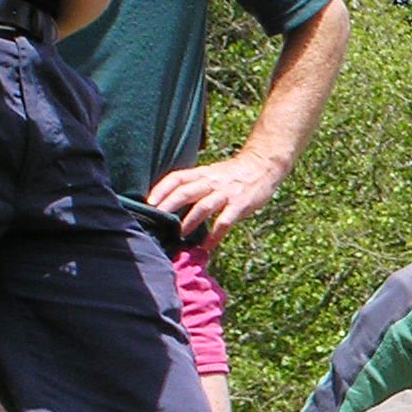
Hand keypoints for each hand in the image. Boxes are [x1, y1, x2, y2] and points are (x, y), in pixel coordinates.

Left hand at [145, 152, 283, 244]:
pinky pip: (225, 221)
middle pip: (186, 191)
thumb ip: (195, 185)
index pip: (178, 178)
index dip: (162, 189)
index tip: (149, 201)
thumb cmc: (234, 174)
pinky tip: (208, 245)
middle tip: (155, 220)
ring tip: (180, 235)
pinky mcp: (241, 204)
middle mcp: (212, 182)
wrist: (263, 166)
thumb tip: (173, 202)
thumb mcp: (212, 174)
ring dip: (190, 221)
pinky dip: (215, 234)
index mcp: (202, 174)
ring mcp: (226, 193)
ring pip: (204, 206)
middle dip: (169, 205)